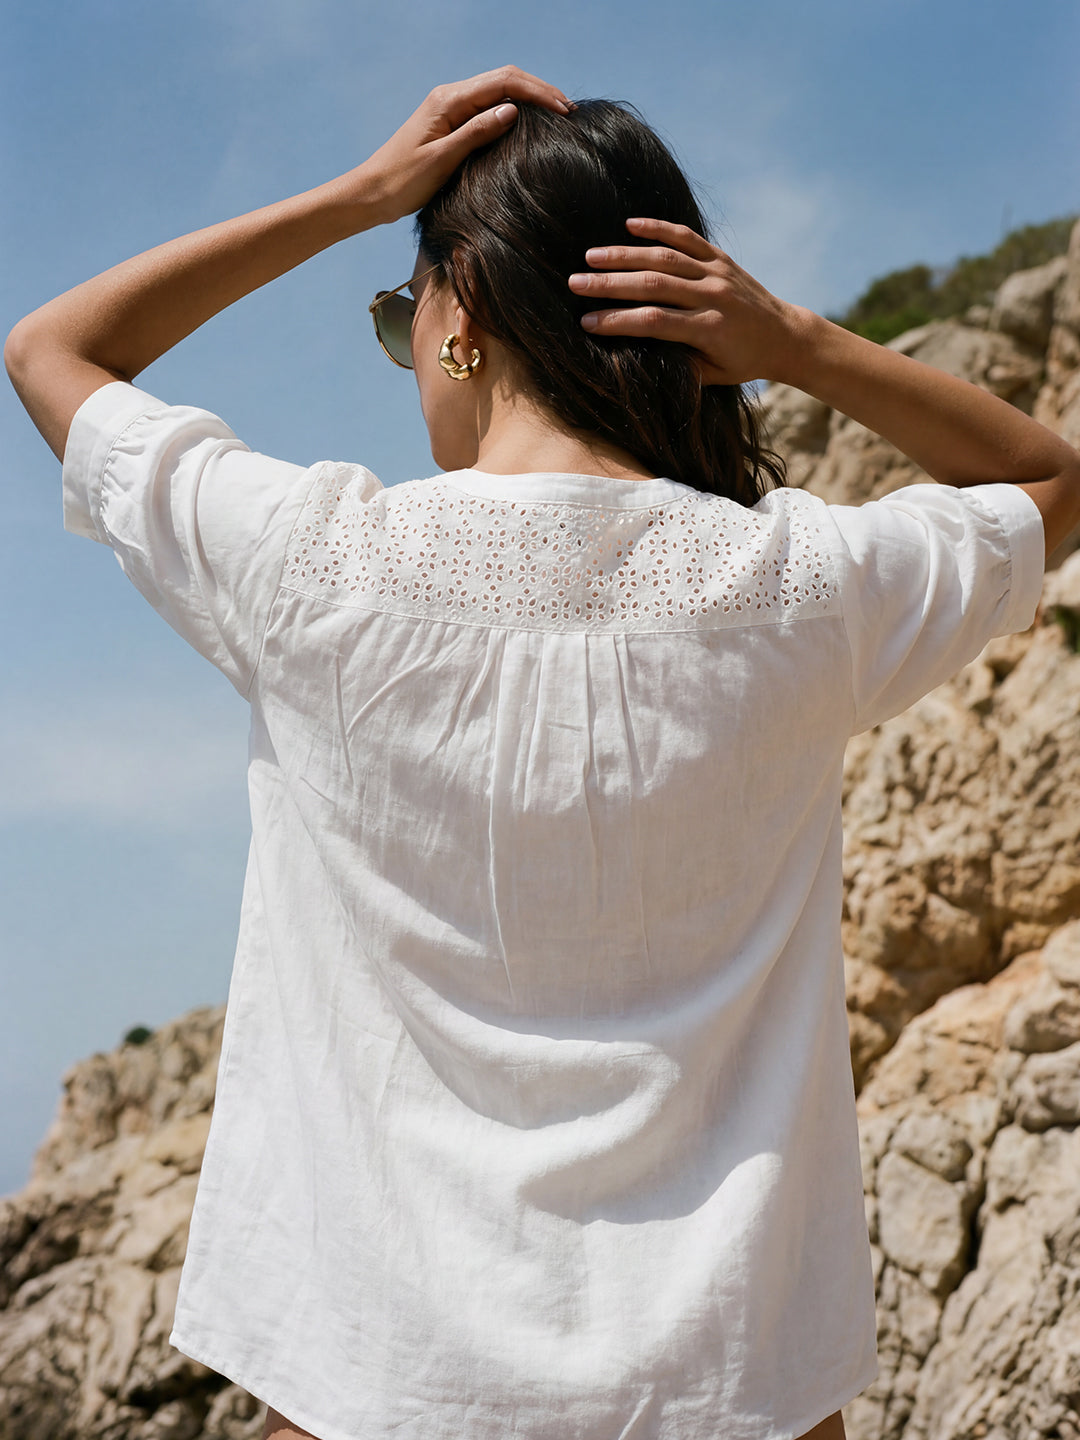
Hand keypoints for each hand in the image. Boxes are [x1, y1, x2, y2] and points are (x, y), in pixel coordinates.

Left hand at [358, 66, 572, 224]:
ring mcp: (450, 110)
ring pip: (498, 93)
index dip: (537, 93)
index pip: (503, 83)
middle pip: (504, 80)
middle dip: (539, 92)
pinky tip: (528, 126)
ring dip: (529, 100)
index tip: (564, 111)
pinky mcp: (450, 125)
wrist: (372, 195)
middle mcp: (450, 98)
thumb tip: (512, 111)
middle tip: (569, 111)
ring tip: (557, 116)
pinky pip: (487, 110)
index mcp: (448, 101)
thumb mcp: (442, 160)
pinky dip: (513, 112)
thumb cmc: (402, 182)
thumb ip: (477, 133)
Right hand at [567, 218, 807, 386]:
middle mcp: (713, 296)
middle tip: (574, 283)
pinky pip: (687, 238)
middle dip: (610, 284)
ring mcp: (718, 273)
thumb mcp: (713, 375)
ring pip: (664, 258)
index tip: (586, 323)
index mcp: (709, 329)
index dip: (617, 321)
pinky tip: (630, 224)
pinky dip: (658, 228)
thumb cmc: (743, 362)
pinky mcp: (721, 258)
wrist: (785, 335)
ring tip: (591, 256)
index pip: (653, 322)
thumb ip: (679, 365)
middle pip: (652, 285)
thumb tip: (636, 356)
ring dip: (625, 255)